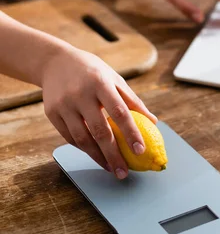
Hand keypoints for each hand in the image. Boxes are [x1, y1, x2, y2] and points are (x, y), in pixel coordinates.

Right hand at [42, 45, 155, 179]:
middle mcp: (81, 94)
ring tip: (111, 168)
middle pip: (100, 130)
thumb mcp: (113, 78)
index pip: (119, 112)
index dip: (131, 133)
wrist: (55, 62)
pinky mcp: (51, 113)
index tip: (140, 150)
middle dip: (113, 155)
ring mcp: (64, 104)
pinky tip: (95, 155)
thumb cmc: (92, 71)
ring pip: (82, 138)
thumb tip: (153, 122)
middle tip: (124, 172)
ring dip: (97, 157)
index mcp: (100, 83)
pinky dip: (83, 148)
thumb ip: (132, 100)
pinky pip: (69, 137)